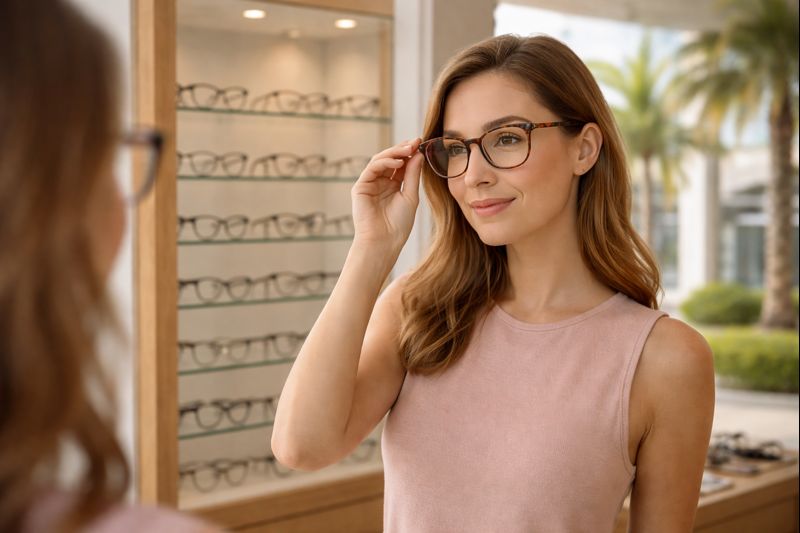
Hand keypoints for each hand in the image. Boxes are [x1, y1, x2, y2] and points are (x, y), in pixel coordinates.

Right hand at [350, 138, 422, 253]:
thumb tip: (418, 154)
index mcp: (393, 186)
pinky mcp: (360, 186)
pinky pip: (372, 168)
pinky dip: (385, 162)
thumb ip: (413, 175)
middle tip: (415, 142)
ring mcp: (370, 183)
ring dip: (395, 152)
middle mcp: (380, 182)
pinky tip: (398, 161)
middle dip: (403, 149)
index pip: (401, 164)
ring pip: (380, 160)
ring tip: (409, 149)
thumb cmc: (398, 225)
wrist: (384, 241)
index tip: (421, 143)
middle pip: (390, 159)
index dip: (410, 153)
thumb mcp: (411, 196)